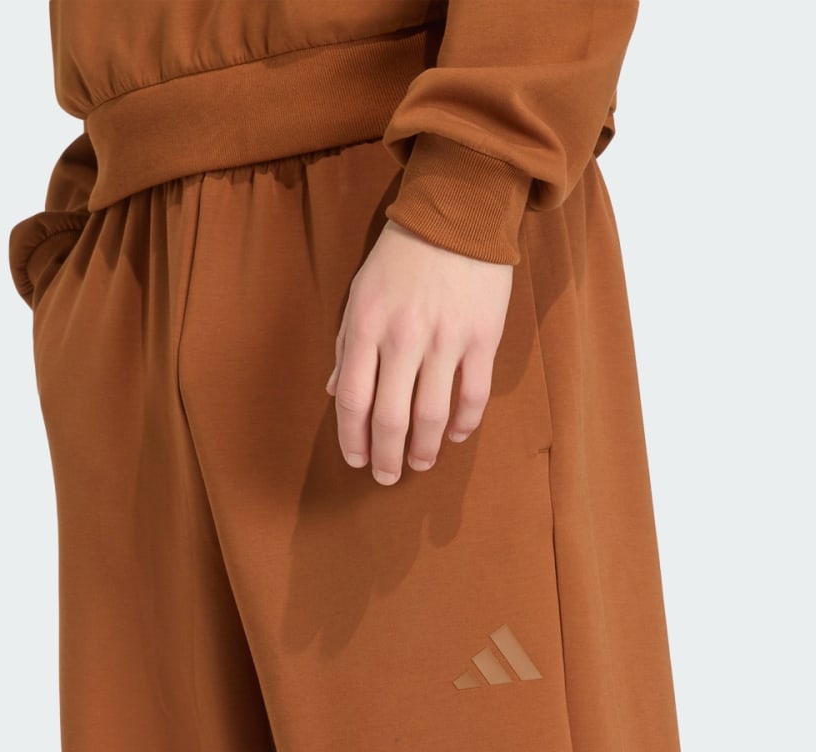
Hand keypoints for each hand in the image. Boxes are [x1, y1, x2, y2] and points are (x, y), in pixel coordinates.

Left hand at [325, 221, 513, 484]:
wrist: (458, 209)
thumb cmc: (401, 255)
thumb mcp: (361, 292)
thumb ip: (347, 345)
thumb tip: (333, 392)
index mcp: (366, 325)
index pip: (352, 399)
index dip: (351, 438)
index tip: (356, 459)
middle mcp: (403, 336)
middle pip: (390, 417)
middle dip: (386, 457)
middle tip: (387, 477)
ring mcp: (445, 338)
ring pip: (432, 415)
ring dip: (423, 449)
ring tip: (419, 464)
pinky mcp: (482, 337)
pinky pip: (473, 395)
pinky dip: (464, 424)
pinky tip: (454, 436)